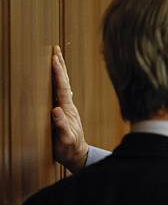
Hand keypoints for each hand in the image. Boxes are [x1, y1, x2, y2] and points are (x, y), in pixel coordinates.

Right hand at [51, 45, 88, 172]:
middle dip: (60, 65)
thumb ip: (61, 126)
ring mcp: (67, 108)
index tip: (54, 58)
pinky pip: (60, 93)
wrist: (77, 155)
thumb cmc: (69, 149)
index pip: (62, 88)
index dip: (58, 73)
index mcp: (67, 110)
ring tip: (55, 58)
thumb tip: (56, 110)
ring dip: (59, 71)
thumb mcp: (65, 140)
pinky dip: (58, 82)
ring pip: (63, 86)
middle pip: (64, 82)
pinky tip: (57, 79)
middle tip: (55, 48)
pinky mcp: (64, 112)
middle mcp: (68, 106)